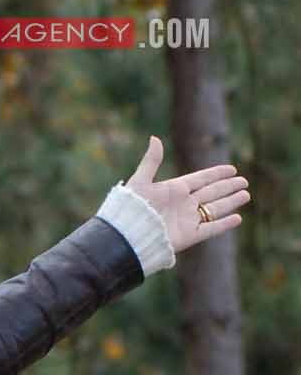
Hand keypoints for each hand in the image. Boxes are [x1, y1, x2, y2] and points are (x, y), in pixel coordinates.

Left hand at [126, 133, 248, 254]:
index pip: (201, 179)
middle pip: (212, 193)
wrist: (128, 236)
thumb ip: (151, 161)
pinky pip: (210, 229)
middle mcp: (183, 204)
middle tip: (244, 181)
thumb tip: (154, 138)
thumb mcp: (141, 182)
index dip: (216, 174)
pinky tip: (238, 218)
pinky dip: (224, 224)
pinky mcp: (189, 236)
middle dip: (228, 187)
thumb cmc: (131, 209)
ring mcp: (187, 220)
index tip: (232, 169)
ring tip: (246, 195)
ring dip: (230, 202)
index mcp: (174, 190)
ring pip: (215, 209)